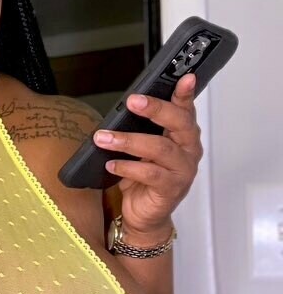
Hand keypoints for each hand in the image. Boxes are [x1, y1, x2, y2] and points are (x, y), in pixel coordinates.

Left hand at [92, 72, 202, 237]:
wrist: (144, 216)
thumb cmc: (143, 179)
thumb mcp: (141, 150)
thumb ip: (140, 130)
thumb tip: (122, 110)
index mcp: (183, 136)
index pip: (185, 110)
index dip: (185, 94)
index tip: (185, 77)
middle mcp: (188, 151)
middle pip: (178, 124)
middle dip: (155, 109)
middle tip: (132, 101)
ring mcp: (182, 171)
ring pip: (160, 149)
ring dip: (129, 141)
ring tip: (104, 137)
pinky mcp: (171, 189)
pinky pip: (151, 174)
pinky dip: (128, 167)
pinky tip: (112, 164)